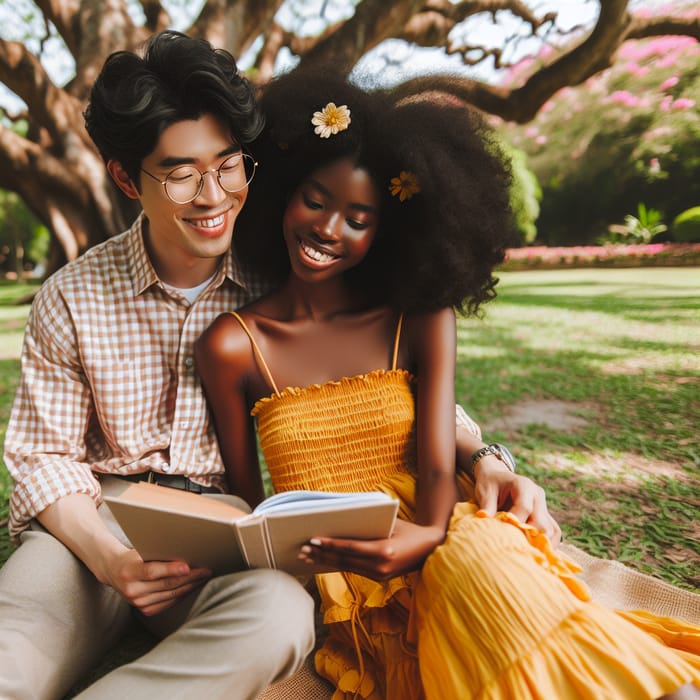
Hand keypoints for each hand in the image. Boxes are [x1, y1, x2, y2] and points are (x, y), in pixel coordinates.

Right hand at [101, 546, 211, 615]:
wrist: (114, 571)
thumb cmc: (133, 556)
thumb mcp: (140, 550)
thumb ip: (158, 553)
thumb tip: (186, 550)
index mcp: (129, 571)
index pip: (153, 571)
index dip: (171, 569)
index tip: (188, 566)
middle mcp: (132, 590)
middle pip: (166, 584)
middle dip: (189, 577)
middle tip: (206, 570)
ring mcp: (138, 603)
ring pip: (170, 595)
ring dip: (190, 586)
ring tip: (203, 577)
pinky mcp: (145, 610)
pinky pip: (169, 603)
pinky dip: (182, 594)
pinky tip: (192, 586)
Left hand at [298, 519, 443, 580]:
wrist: (431, 550)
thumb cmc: (409, 530)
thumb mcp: (390, 523)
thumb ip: (369, 526)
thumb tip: (343, 520)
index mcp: (384, 551)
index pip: (350, 548)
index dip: (330, 544)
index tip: (313, 540)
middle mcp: (380, 566)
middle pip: (345, 560)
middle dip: (322, 554)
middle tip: (303, 550)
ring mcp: (380, 575)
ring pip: (347, 567)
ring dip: (326, 561)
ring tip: (308, 557)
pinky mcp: (379, 579)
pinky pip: (354, 571)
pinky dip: (338, 565)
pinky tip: (325, 562)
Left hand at [473, 458, 560, 545]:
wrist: (498, 477)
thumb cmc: (490, 483)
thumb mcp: (485, 491)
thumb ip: (487, 505)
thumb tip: (483, 518)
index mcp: (524, 485)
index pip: (525, 508)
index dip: (516, 523)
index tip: (504, 535)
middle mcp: (537, 495)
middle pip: (541, 523)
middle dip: (529, 537)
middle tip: (514, 548)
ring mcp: (543, 506)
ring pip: (552, 530)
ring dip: (541, 543)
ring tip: (526, 553)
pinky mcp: (545, 515)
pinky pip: (553, 531)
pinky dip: (547, 543)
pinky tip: (536, 552)